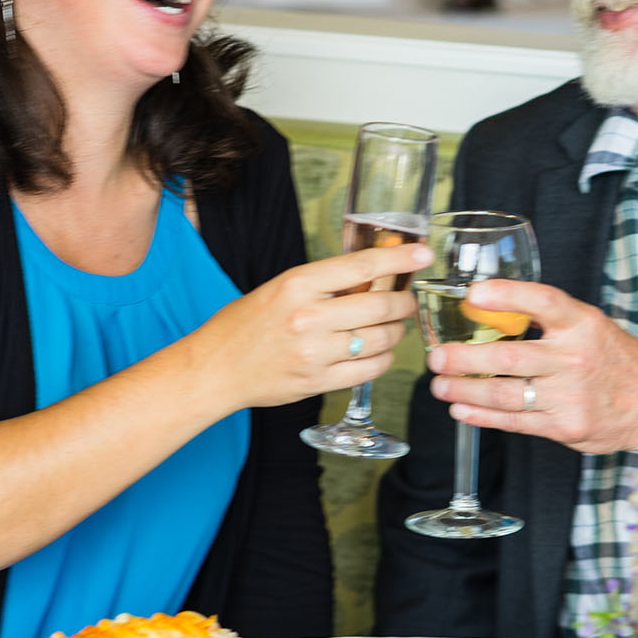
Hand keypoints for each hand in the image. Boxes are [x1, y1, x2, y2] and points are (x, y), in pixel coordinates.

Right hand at [194, 243, 430, 409]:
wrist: (214, 370)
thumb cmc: (245, 325)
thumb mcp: (279, 288)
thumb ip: (324, 284)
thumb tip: (374, 275)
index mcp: (297, 284)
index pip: (362, 266)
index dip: (399, 260)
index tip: (422, 254)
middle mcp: (308, 317)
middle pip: (380, 305)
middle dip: (403, 302)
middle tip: (407, 300)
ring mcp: (315, 353)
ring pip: (381, 339)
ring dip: (396, 332)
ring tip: (392, 327)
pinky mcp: (318, 382)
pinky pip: (370, 369)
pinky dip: (383, 359)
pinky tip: (379, 351)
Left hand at [425, 279, 637, 468]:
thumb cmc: (615, 360)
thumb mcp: (590, 326)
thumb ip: (548, 321)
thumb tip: (486, 307)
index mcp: (583, 324)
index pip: (544, 302)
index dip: (508, 295)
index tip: (473, 294)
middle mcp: (575, 359)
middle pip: (510, 357)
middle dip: (464, 358)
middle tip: (436, 357)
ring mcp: (570, 396)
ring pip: (505, 393)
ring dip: (465, 390)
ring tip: (440, 385)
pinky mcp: (565, 427)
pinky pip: (514, 421)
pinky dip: (482, 416)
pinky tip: (462, 408)